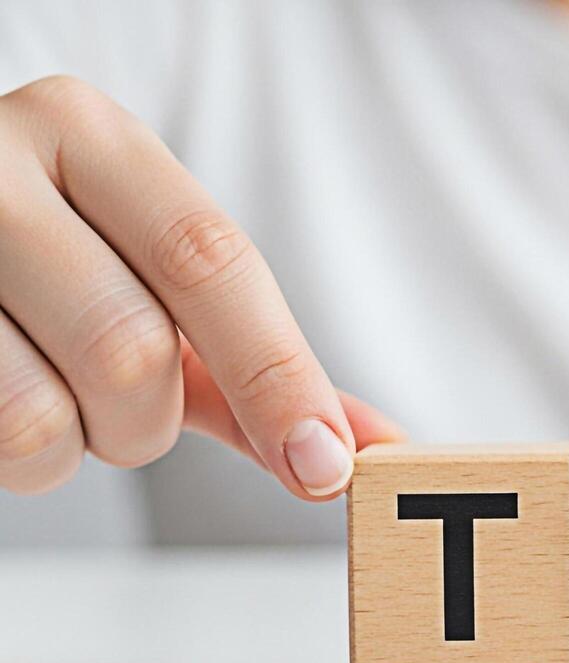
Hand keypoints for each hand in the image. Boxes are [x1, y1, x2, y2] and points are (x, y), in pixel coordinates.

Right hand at [0, 75, 401, 498]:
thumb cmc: (55, 264)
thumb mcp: (158, 288)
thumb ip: (261, 363)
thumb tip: (374, 446)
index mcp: (89, 134)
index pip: (209, 261)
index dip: (278, 375)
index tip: (326, 464)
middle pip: (132, 348)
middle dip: (154, 422)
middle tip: (136, 414)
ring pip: (42, 414)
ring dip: (80, 447)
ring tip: (59, 398)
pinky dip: (24, 460)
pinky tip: (11, 399)